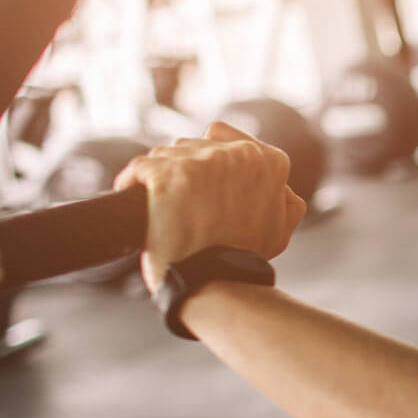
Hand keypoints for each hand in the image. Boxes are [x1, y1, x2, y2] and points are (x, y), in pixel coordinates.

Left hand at [115, 121, 306, 293]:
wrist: (216, 283)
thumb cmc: (244, 258)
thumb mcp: (281, 227)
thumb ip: (285, 200)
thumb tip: (283, 188)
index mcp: (269, 161)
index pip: (219, 134)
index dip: (205, 160)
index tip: (200, 183)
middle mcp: (237, 154)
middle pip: (189, 144)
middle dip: (183, 169)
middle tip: (186, 204)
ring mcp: (200, 161)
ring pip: (162, 154)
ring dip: (159, 178)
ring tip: (165, 210)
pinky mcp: (166, 175)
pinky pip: (136, 170)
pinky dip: (132, 184)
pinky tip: (137, 200)